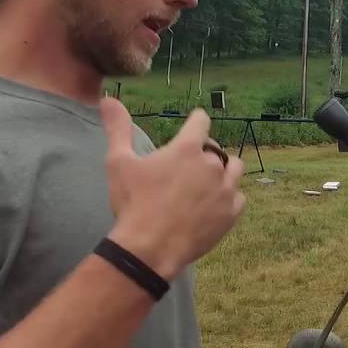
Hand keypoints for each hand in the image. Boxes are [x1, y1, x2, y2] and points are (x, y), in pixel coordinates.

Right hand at [100, 98, 245, 280]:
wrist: (151, 247)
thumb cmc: (133, 203)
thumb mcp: (119, 162)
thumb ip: (118, 128)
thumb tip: (108, 99)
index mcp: (187, 148)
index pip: (201, 122)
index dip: (197, 120)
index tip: (196, 122)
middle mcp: (212, 165)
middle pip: (216, 149)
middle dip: (204, 153)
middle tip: (189, 166)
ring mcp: (225, 189)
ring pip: (234, 169)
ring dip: (224, 171)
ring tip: (208, 180)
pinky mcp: (232, 213)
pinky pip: (239, 197)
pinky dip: (229, 197)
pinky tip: (216, 203)